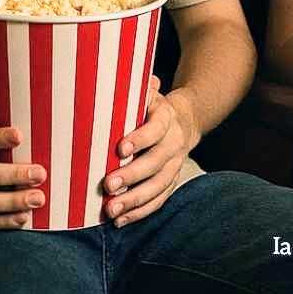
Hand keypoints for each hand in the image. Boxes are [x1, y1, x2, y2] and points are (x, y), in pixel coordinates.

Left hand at [103, 76, 195, 227]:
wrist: (184, 121)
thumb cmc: (152, 106)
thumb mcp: (147, 92)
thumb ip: (136, 86)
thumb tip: (118, 73)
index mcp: (166, 118)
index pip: (155, 129)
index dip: (140, 139)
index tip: (119, 148)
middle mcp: (173, 143)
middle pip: (155, 162)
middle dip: (132, 175)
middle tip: (108, 184)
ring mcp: (174, 166)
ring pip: (157, 186)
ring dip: (134, 200)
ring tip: (111, 209)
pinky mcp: (170, 182)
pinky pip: (158, 200)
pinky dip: (140, 212)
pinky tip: (120, 220)